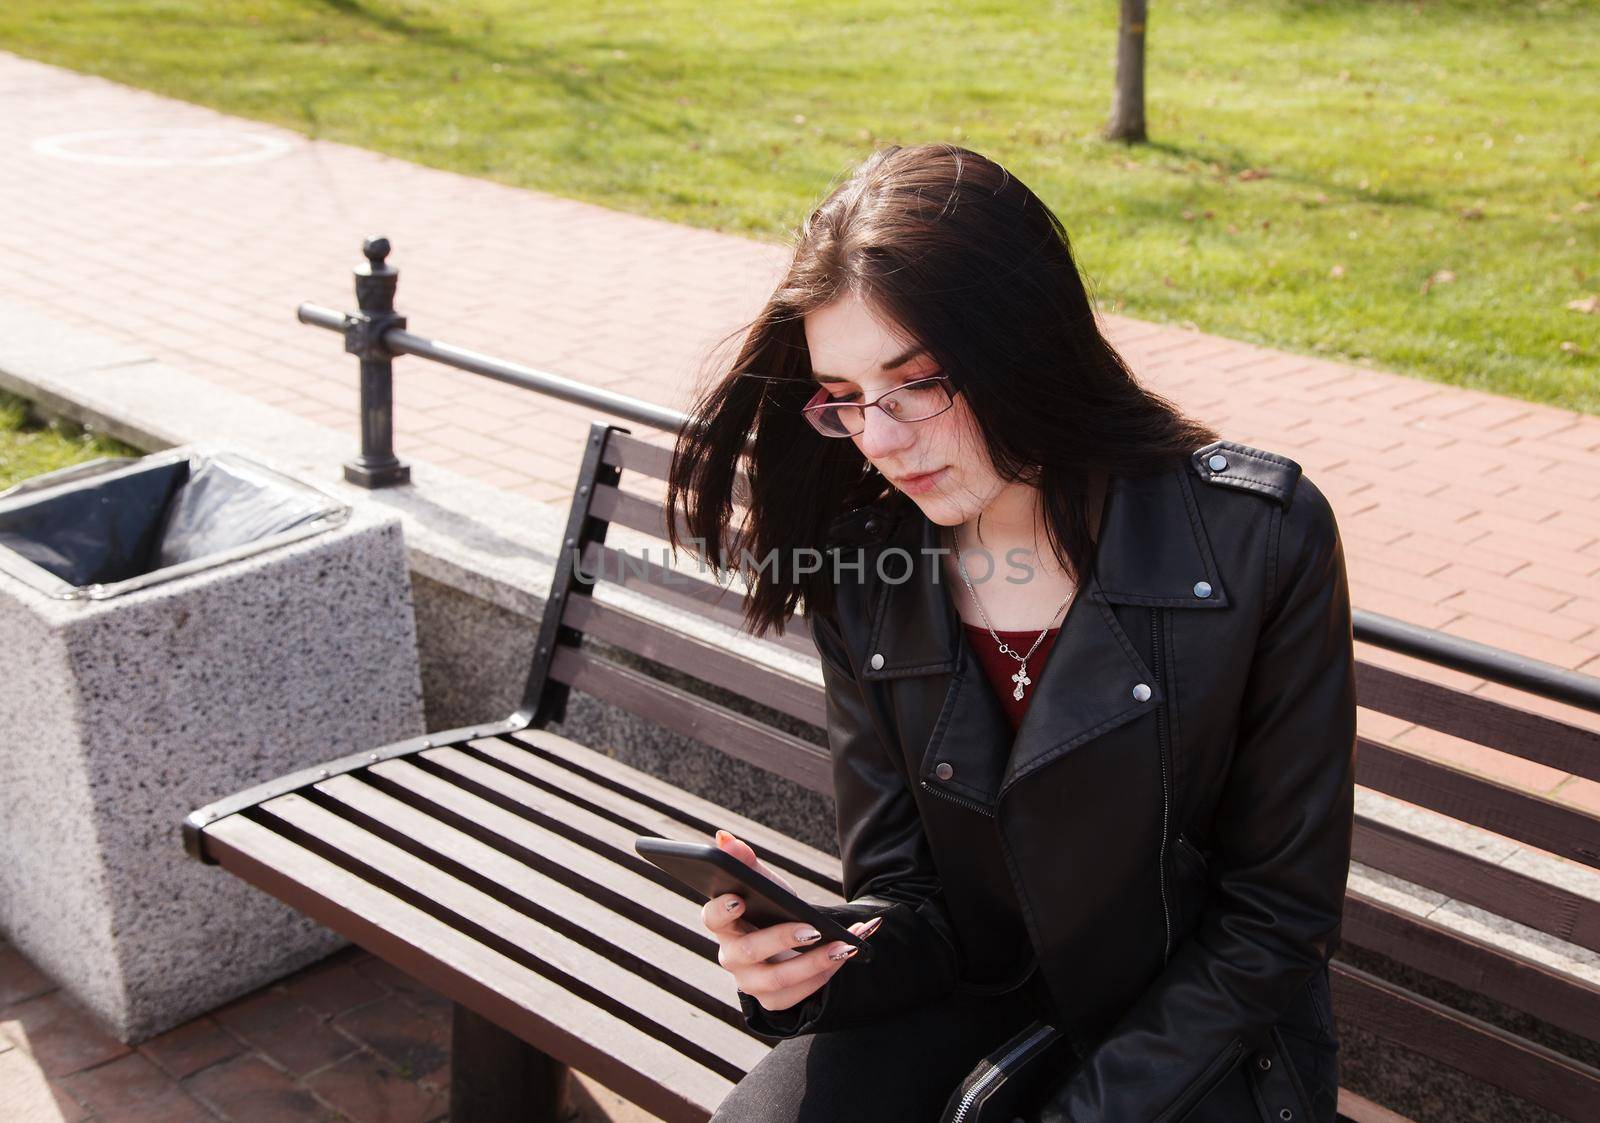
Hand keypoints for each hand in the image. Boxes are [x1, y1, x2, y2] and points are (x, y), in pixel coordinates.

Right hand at [700, 827, 883, 1012]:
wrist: (793, 946)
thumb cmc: (773, 910)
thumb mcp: (766, 885)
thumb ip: (747, 863)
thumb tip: (724, 837)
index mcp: (724, 924)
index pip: (711, 918)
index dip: (721, 910)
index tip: (740, 899)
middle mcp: (730, 956)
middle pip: (748, 951)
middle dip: (781, 939)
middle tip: (811, 929)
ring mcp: (749, 982)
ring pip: (775, 980)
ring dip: (812, 963)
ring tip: (842, 947)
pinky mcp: (771, 1000)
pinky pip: (795, 994)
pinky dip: (821, 977)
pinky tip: (841, 957)